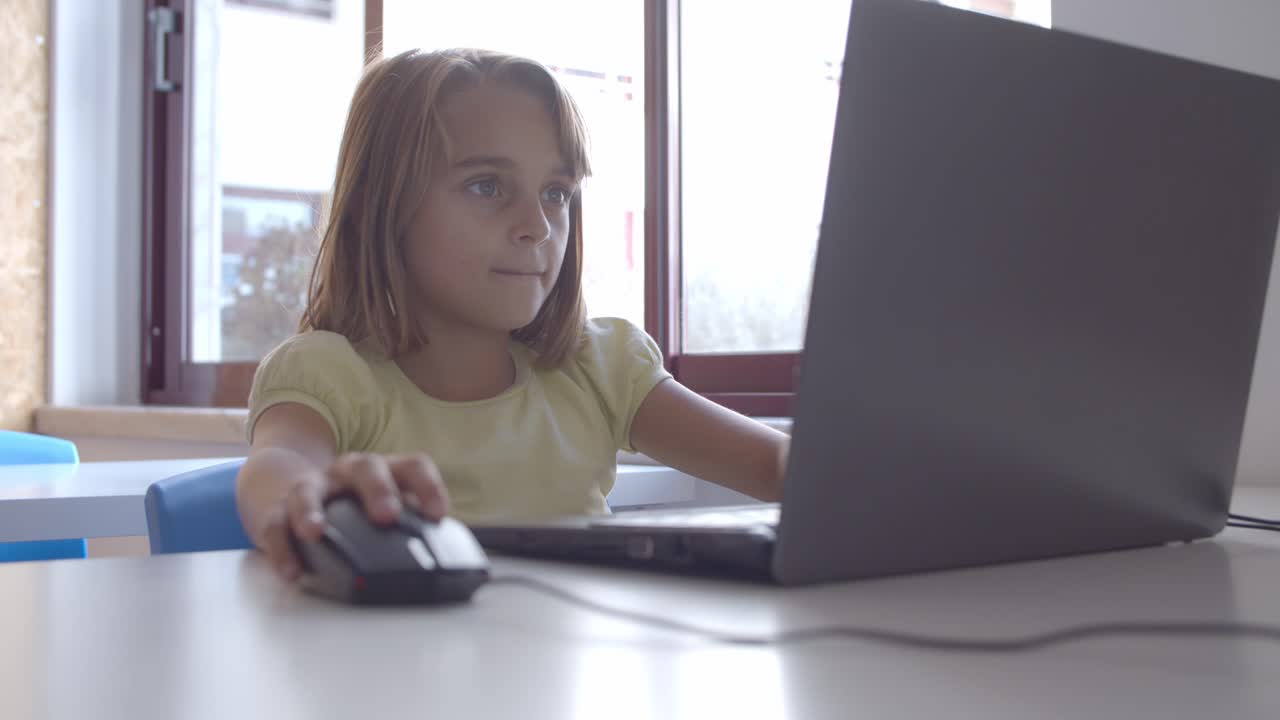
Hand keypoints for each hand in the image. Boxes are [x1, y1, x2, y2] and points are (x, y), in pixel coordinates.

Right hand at [260, 453, 449, 581]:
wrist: (292, 491)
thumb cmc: (351, 507)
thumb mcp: (381, 510)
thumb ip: (407, 529)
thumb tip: (441, 564)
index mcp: (382, 472)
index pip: (412, 467)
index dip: (427, 487)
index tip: (437, 515)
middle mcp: (348, 473)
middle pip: (365, 468)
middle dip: (377, 490)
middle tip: (386, 516)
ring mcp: (313, 488)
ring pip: (309, 490)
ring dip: (311, 511)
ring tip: (314, 532)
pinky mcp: (279, 510)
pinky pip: (276, 525)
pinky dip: (281, 548)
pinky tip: (291, 570)